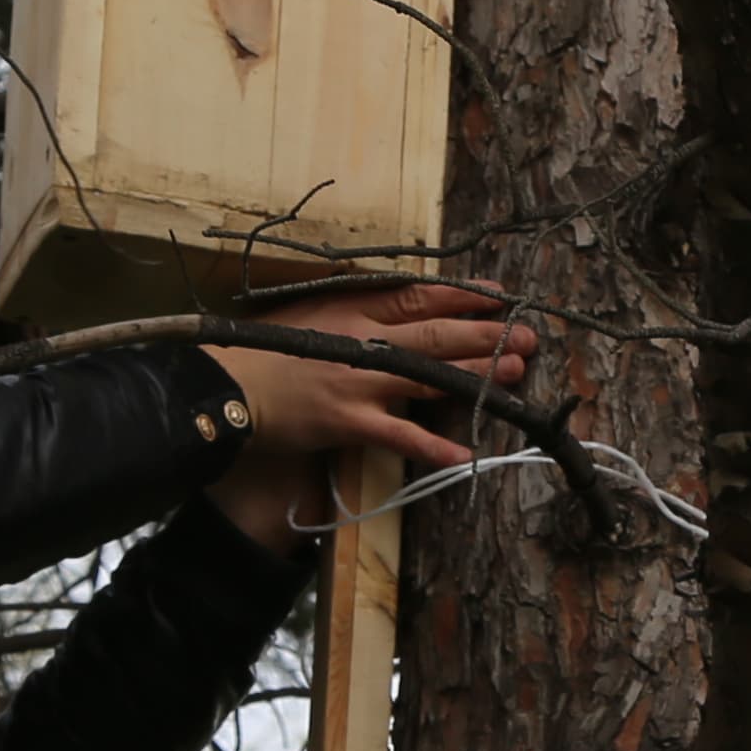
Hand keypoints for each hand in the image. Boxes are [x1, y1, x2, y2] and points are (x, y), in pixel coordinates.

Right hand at [204, 276, 537, 553]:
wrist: (223, 386)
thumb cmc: (260, 349)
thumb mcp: (310, 312)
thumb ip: (353, 311)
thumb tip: (398, 311)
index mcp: (353, 307)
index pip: (420, 295)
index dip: (464, 295)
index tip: (499, 295)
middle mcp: (364, 339)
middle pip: (436, 333)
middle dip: (486, 335)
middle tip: (526, 337)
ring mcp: (359, 382)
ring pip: (429, 376)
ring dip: (475, 376)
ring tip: (513, 375)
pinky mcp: (349, 422)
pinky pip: (400, 436)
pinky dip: (432, 447)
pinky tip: (464, 456)